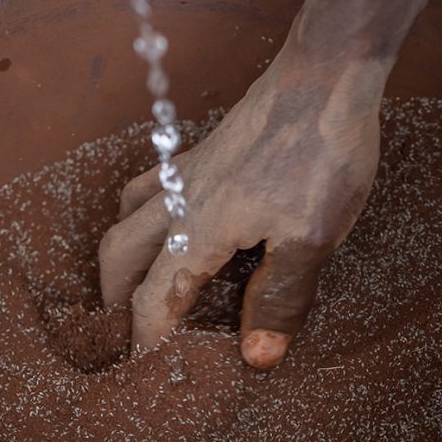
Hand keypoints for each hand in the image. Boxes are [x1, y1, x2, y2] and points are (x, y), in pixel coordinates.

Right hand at [98, 41, 385, 367]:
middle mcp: (180, 200)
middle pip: (119, 254)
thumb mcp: (312, 237)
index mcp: (200, 229)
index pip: (154, 296)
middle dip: (114, 297)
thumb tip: (257, 357)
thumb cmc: (322, 154)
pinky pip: (150, 186)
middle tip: (128, 329)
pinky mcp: (203, 152)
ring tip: (136, 282)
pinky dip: (142, 214)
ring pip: (126, 216)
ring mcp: (187, 171)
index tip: (141, 368)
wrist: (326, 74)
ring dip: (121, 255)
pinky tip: (170, 220)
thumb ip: (280, 297)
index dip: (145, 337)